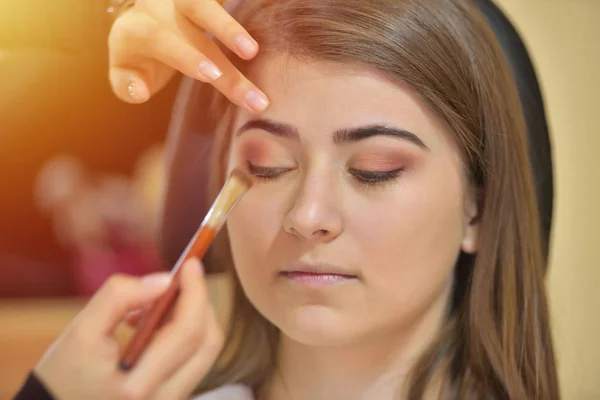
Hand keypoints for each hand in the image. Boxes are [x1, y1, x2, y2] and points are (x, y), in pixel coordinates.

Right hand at [34, 259, 223, 399]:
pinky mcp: (172, 398)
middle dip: (199, 302)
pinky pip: (193, 360)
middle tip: (180, 279)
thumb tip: (165, 279)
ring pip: (205, 351)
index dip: (195, 291)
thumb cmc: (63, 375)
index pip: (188, 330)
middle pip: (208, 341)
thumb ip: (119, 298)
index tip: (191, 263)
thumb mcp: (81, 332)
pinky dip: (183, 334)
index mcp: (139, 388)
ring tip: (150, 306)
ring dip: (190, 317)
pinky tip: (149, 325)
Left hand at [108, 0, 269, 113]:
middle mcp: (161, 8)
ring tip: (254, 52)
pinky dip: (243, 8)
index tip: (213, 75)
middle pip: (195, 27)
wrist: (144, 17)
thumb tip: (138, 92)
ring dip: (231, 28)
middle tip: (250, 89)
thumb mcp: (123, 70)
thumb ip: (125, 85)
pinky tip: (267, 14)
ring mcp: (184, 0)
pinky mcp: (204, 0)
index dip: (188, 56)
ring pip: (206, 5)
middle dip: (223, 54)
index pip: (162, 39)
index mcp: (138, 28)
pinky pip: (221, 0)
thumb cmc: (139, 53)